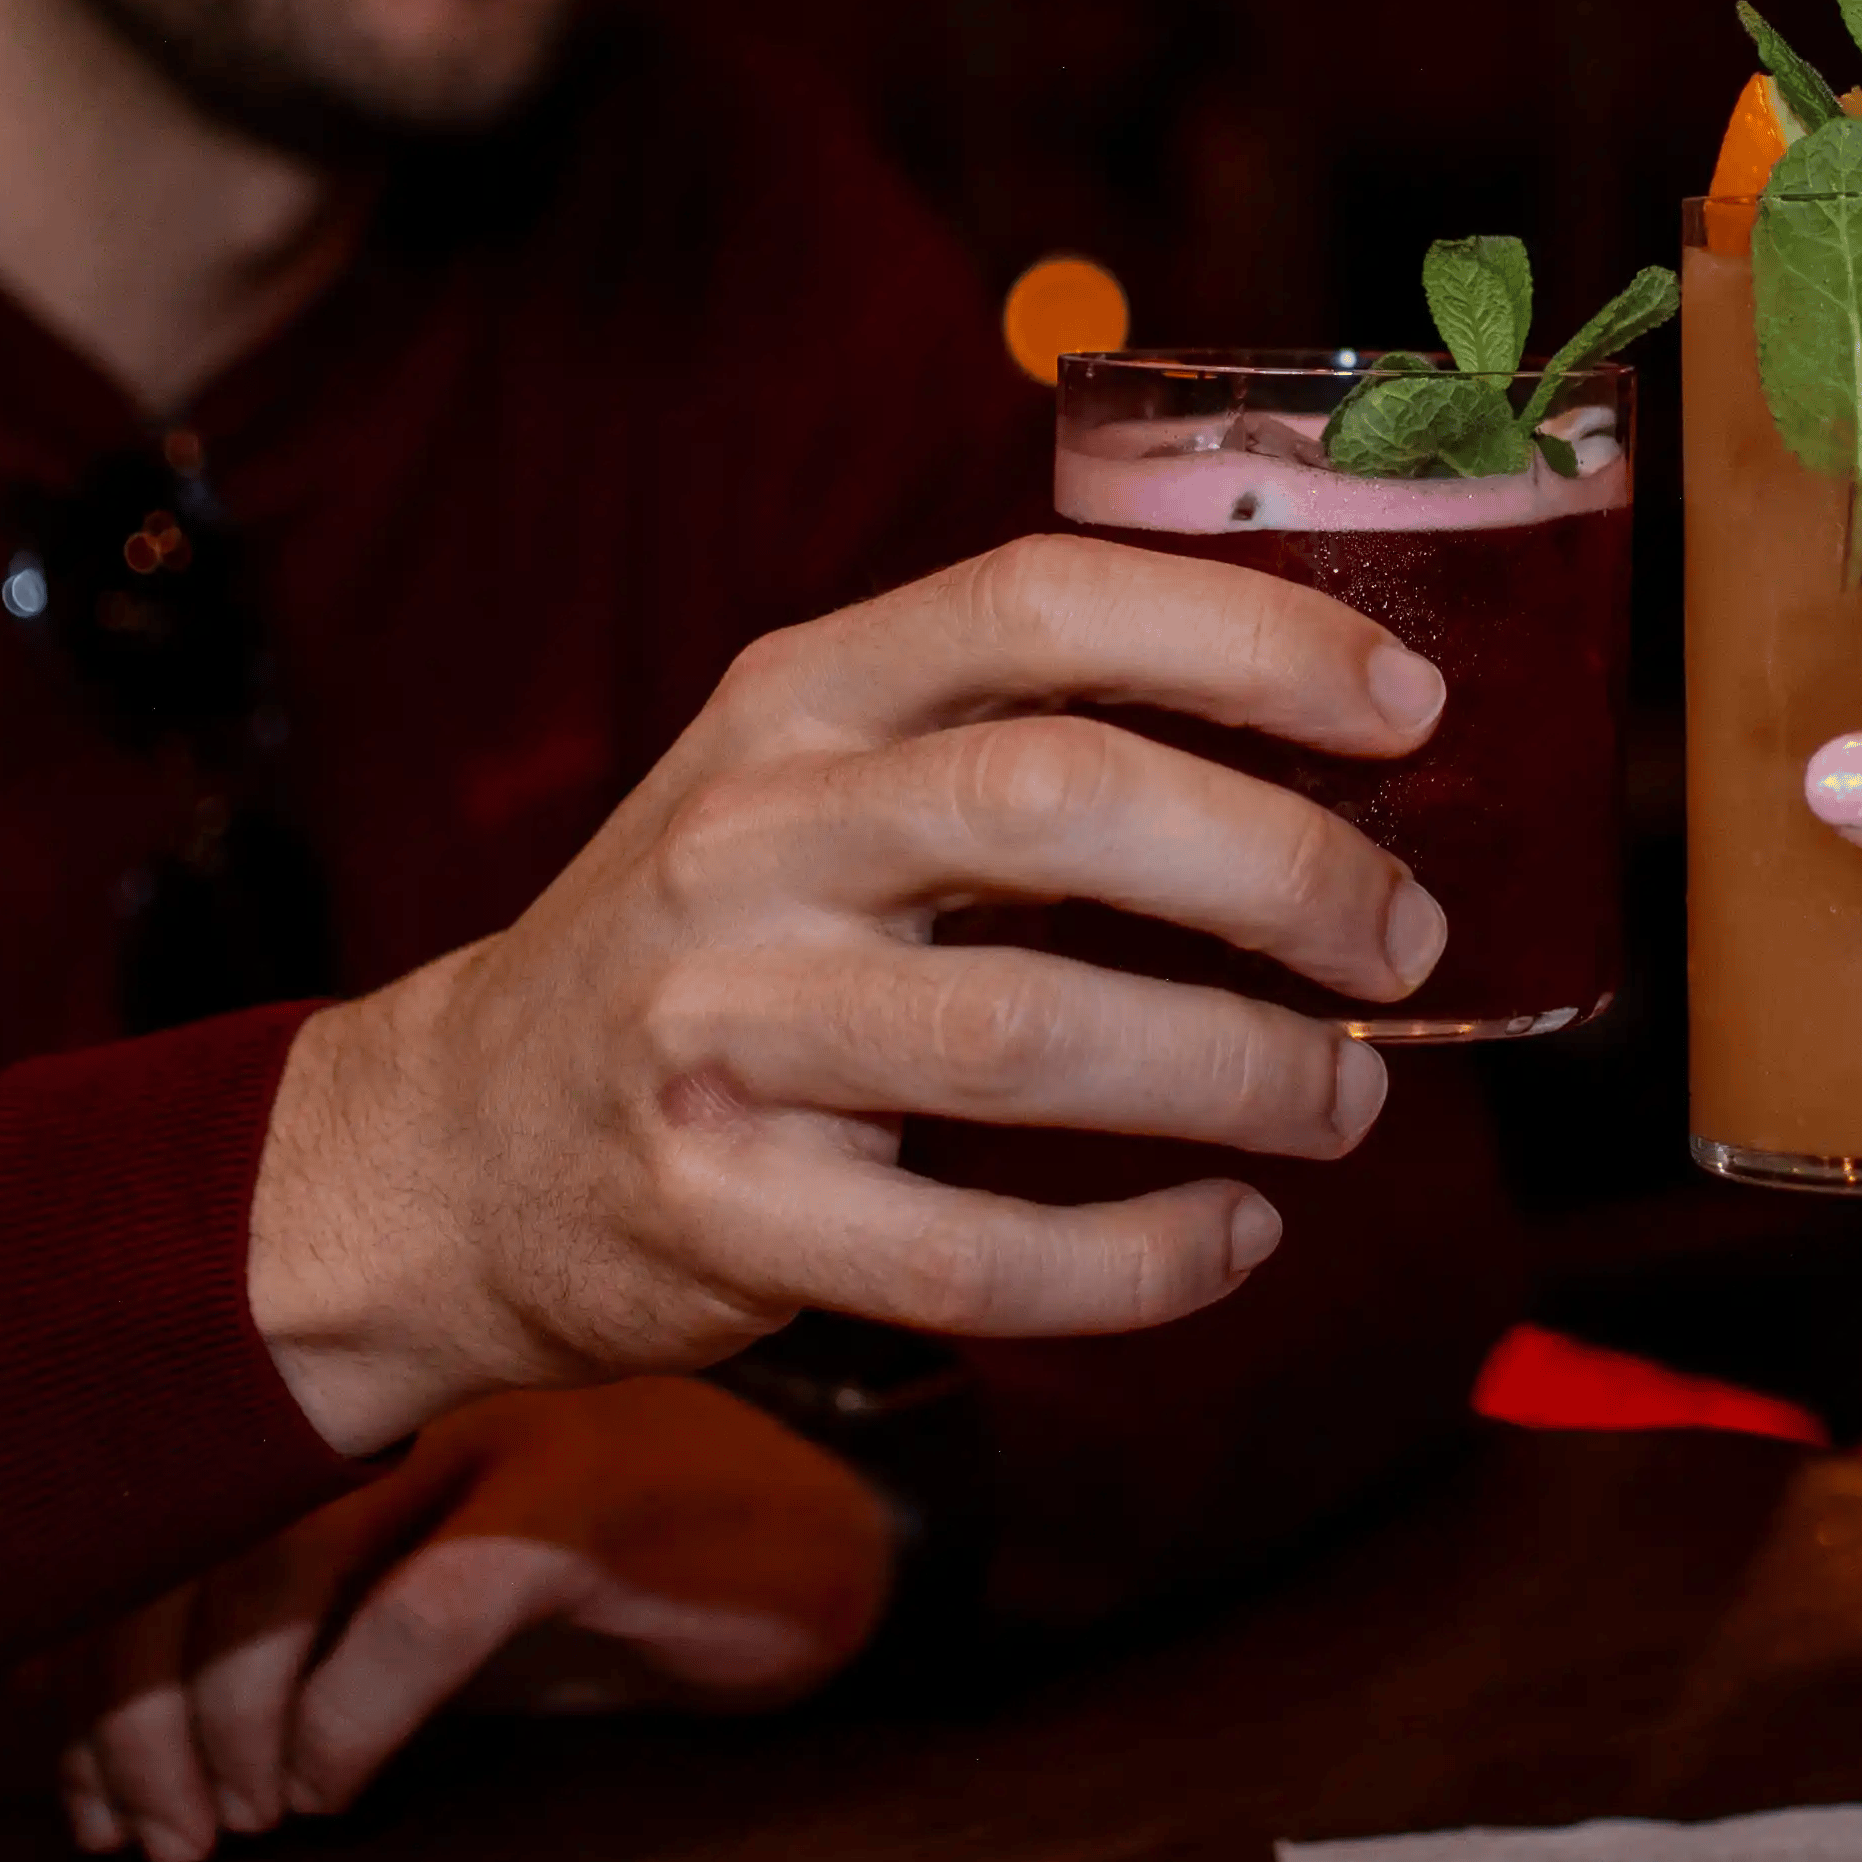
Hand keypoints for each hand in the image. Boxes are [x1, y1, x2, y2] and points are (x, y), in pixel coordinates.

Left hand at [57, 1378, 888, 1861]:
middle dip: (133, 1713)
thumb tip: (105, 1728)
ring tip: (225, 1829)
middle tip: (149, 1838)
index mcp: (347, 1402)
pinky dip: (350, 1715)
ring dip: (225, 1724)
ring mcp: (496, 1428)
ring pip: (284, 1564)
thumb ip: (293, 1628)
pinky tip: (333, 1789)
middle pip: (194, 1534)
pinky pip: (427, 1606)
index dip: (87, 1664)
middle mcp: (402, 1392)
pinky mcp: (588, 1495)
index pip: (159, 1511)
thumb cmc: (612, 1572)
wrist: (826, 1544)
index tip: (79, 1796)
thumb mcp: (420, 1597)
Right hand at [252, 536, 1455, 1453]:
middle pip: (1056, 802)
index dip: (1247, 639)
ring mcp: (719, 1025)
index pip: (1040, 602)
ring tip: (1344, 1100)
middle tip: (1404, 941)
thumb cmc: (723, 944)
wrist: (452, 1149)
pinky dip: (1136, 1258)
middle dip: (1279, 867)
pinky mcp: (711, 1213)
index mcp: (800, 697)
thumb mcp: (820, 782)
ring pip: (1026, 1033)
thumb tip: (1332, 746)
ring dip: (1235, 1070)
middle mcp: (750, 835)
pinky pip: (965, 1254)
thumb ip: (1017, 739)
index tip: (1408, 707)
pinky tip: (1229, 1235)